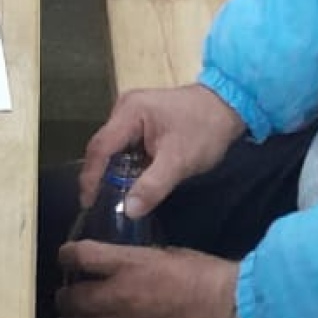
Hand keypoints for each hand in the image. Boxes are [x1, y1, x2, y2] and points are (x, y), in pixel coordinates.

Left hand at [56, 242, 255, 317]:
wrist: (231, 313)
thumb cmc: (206, 276)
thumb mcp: (169, 254)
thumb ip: (139, 261)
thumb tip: (123, 264)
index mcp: (130, 264)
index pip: (82, 256)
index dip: (67, 256)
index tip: (64, 258)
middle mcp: (120, 295)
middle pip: (73, 298)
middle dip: (64, 297)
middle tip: (64, 297)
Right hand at [79, 85, 245, 218]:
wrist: (229, 107)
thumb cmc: (204, 130)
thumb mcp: (179, 162)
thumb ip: (152, 186)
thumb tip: (128, 210)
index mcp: (129, 112)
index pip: (100, 148)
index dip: (91, 177)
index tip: (88, 204)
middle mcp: (124, 109)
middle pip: (104, 148)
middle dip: (100, 177)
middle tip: (98, 206)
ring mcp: (133, 114)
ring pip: (114, 149)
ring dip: (114, 173)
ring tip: (111, 200)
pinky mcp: (142, 122)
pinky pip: (126, 147)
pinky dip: (126, 167)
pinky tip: (129, 185)